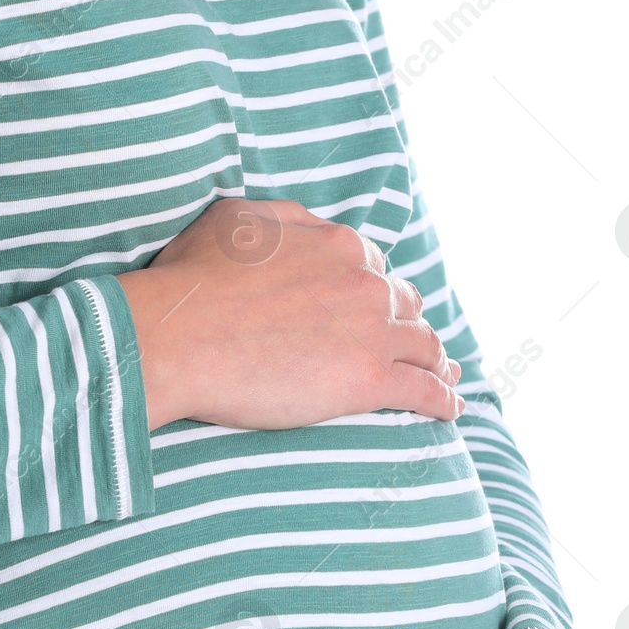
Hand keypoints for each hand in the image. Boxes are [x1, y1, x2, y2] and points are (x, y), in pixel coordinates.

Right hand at [116, 197, 463, 430]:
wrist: (178, 336)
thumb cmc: (192, 280)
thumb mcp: (235, 220)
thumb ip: (283, 219)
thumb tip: (308, 228)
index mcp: (337, 244)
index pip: (372, 267)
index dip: (373, 289)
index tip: (372, 309)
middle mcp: (364, 283)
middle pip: (403, 305)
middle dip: (408, 322)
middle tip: (414, 344)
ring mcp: (371, 332)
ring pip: (423, 346)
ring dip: (437, 361)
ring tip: (444, 377)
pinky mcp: (368, 381)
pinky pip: (423, 392)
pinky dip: (443, 401)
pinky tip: (451, 409)